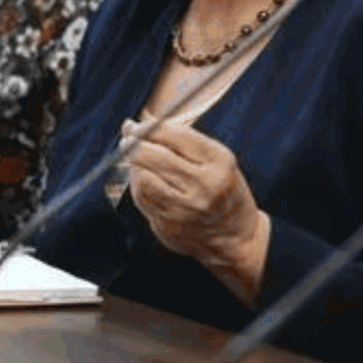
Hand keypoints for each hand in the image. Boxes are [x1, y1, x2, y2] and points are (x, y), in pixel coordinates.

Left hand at [126, 121, 268, 295]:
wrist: (234, 238)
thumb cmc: (223, 190)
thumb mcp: (216, 159)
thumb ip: (182, 140)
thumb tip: (139, 124)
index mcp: (219, 162)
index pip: (176, 136)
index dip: (150, 127)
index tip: (138, 124)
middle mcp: (203, 185)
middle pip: (156, 157)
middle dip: (135, 143)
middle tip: (128, 136)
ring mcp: (185, 207)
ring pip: (143, 178)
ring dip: (133, 163)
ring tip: (134, 156)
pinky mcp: (169, 224)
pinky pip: (142, 198)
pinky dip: (136, 182)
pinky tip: (141, 176)